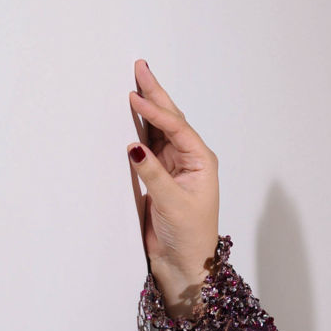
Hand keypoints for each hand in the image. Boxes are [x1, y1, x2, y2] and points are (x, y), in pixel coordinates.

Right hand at [127, 59, 219, 315]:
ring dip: (147, 106)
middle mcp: (188, 159)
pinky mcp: (159, 177)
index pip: (176, 128)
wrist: (184, 263)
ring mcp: (173, 166)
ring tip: (136, 81)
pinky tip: (130, 113)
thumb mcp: (172, 203)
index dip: (155, 111)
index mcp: (200, 161)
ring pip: (157, 129)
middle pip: (170, 119)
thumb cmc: (188, 235)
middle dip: (155, 94)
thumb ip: (153, 174)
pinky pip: (147, 146)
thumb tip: (133, 146)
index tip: (134, 95)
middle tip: (140, 67)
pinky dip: (138, 128)